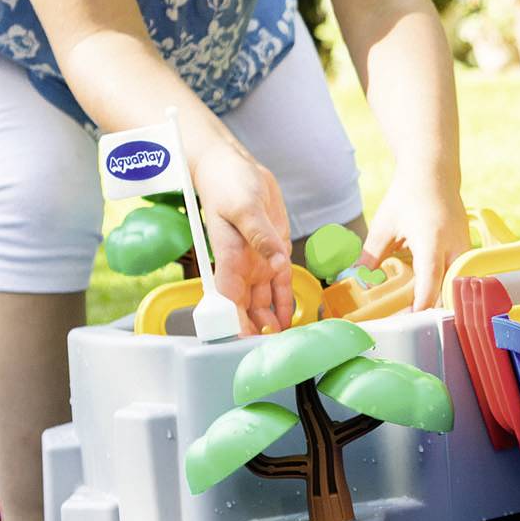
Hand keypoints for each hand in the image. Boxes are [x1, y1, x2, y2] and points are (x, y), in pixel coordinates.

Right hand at [189, 139, 292, 334]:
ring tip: (285, 345)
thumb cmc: (229, 184)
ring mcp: (256, 262)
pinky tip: (291, 322)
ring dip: (271, 323)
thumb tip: (274, 259)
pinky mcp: (272, 255)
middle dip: (256, 332)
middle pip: (245, 309)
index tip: (246, 344)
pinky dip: (285, 304)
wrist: (233, 167)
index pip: (229, 300)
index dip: (236, 324)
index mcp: (228, 259)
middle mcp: (241, 267)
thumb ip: (258, 234)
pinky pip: (279, 286)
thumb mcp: (244, 205)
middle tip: (273, 353)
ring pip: (262, 303)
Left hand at [362, 164, 469, 312]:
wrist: (433, 173)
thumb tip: (358, 277)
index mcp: (431, 241)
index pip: (430, 280)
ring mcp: (464, 247)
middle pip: (449, 288)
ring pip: (457, 282)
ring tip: (422, 308)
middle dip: (433, 306)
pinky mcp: (466, 247)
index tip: (411, 319)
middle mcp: (453, 246)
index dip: (422, 303)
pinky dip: (448, 284)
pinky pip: (460, 273)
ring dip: (442, 296)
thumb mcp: (384, 225)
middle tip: (412, 319)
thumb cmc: (408, 195)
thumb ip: (371, 255)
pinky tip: (432, 290)